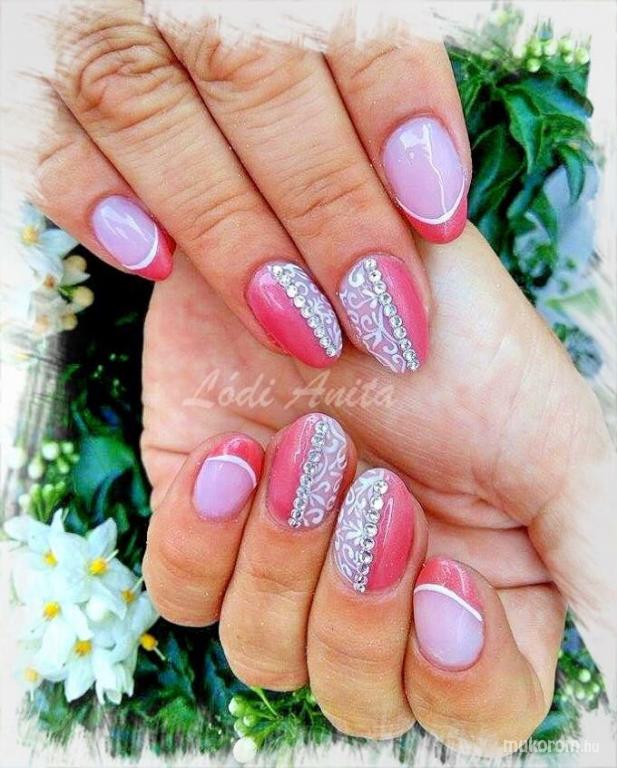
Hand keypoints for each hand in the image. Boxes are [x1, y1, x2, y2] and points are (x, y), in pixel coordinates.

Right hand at [32, 1, 468, 371]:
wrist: (162, 15)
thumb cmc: (258, 37)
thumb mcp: (314, 30)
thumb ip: (361, 81)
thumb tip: (425, 193)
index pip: (349, 18)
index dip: (401, 113)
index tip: (439, 216)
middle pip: (255, 79)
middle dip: (327, 206)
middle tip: (377, 310)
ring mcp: (92, 19)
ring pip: (144, 111)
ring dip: (228, 232)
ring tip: (298, 323)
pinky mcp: (28, 78)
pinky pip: (44, 138)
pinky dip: (92, 201)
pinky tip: (154, 264)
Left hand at [141, 225, 615, 754]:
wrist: (342, 247)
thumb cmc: (454, 336)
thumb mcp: (556, 442)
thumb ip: (597, 563)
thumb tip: (610, 670)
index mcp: (467, 588)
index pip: (470, 705)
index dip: (456, 674)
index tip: (443, 578)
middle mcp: (370, 589)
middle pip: (356, 695)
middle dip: (360, 606)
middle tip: (376, 489)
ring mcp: (280, 557)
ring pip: (264, 651)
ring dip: (286, 559)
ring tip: (310, 446)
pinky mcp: (202, 514)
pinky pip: (181, 590)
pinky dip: (203, 539)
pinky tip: (232, 459)